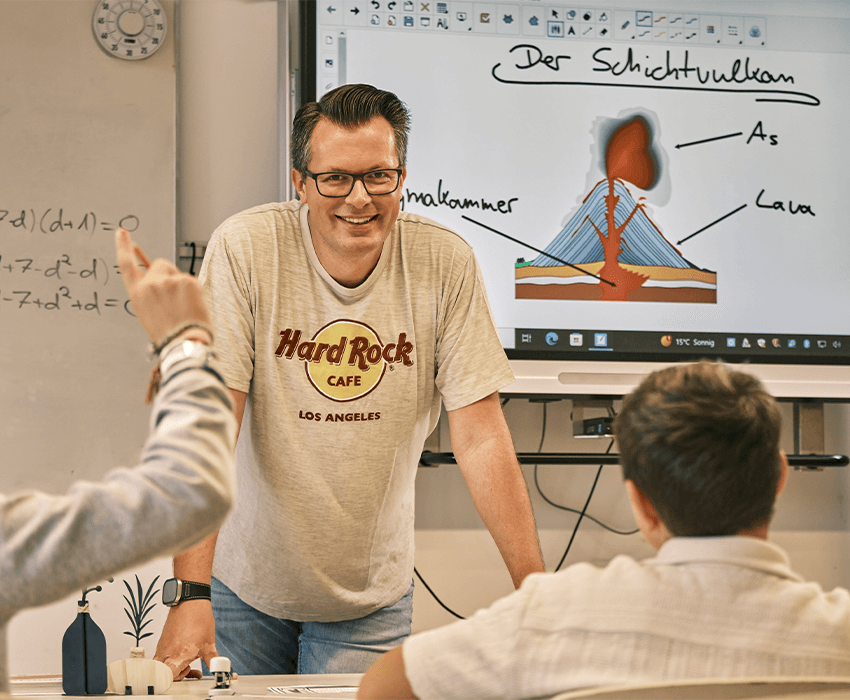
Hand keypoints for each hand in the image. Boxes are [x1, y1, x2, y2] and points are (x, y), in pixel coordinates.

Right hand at [115, 227, 210, 345]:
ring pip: (177, 272)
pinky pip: (191, 280)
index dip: (123, 246)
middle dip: (167, 273)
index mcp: (137, 292)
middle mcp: (150, 283)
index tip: (122, 232)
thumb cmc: (167, 331)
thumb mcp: (147, 310)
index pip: (126, 264)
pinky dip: (193, 290)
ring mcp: (169, 281)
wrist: (184, 342)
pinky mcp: (187, 281)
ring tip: (182, 307)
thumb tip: (156, 271)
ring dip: (180, 284)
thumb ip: (149, 290)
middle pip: (160, 263)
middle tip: (174, 297)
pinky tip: (191, 305)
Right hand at [154, 601, 217, 680]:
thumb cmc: (198, 619)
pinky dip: (172, 658)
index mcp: (177, 658)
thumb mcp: (209, 645)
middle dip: (178, 675)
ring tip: (188, 661)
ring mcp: (162, 648)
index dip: (180, 680)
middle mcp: (165, 654)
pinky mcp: (162, 641)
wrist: (191, 601)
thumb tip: (221, 669)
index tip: (191, 675)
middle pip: (164, 676)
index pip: (169, 680)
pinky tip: (184, 652)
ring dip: (175, 667)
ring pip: (162, 667)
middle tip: (190, 669)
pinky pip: (162, 656)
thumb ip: (213, 661)